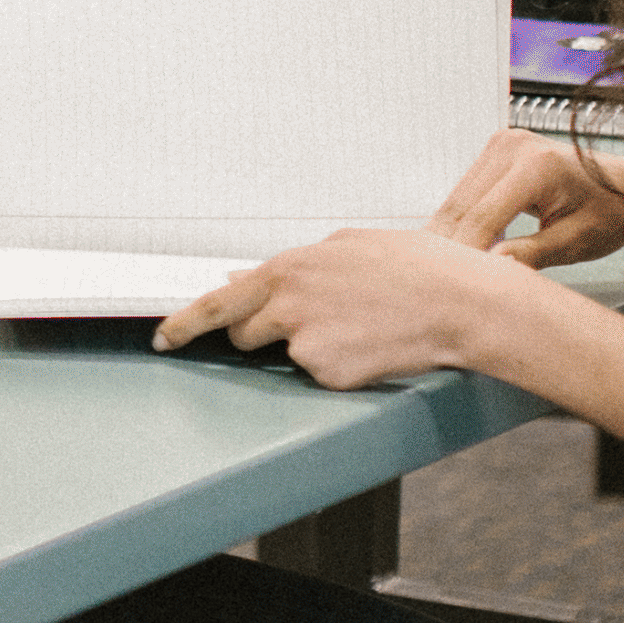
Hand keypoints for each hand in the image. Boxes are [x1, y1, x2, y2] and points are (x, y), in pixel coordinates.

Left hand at [157, 227, 498, 386]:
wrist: (460, 303)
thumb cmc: (416, 268)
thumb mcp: (348, 248)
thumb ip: (295, 268)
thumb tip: (248, 278)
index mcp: (289, 268)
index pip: (218, 301)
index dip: (185, 322)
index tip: (164, 338)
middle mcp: (288, 306)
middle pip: (246, 333)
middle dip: (263, 334)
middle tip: (315, 321)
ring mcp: (306, 344)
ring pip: (287, 355)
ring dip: (307, 346)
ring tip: (359, 324)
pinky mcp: (330, 374)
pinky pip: (322, 374)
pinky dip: (340, 365)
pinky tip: (373, 344)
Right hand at [424, 125, 623, 267]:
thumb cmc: (610, 213)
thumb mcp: (576, 242)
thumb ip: (532, 253)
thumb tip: (492, 266)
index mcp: (536, 166)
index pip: (482, 218)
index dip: (465, 255)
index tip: (455, 287)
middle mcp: (512, 146)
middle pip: (460, 207)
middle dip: (449, 247)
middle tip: (438, 285)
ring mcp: (501, 145)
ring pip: (456, 200)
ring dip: (449, 235)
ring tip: (443, 272)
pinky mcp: (495, 152)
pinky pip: (465, 193)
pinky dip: (459, 222)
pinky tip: (457, 248)